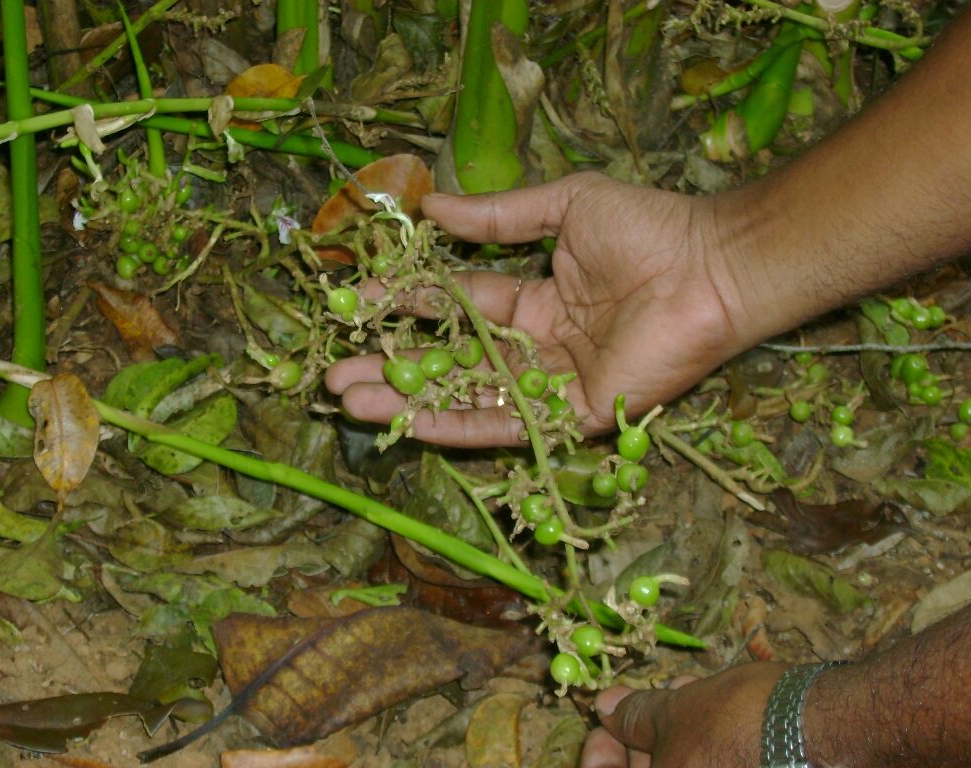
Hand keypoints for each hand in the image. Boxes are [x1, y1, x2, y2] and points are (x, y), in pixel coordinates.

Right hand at [325, 171, 750, 446]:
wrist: (710, 266)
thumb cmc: (648, 228)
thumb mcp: (563, 207)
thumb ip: (499, 218)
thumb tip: (431, 207)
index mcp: (536, 302)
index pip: (456, 309)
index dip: (406, 307)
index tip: (354, 304)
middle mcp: (538, 349)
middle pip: (451, 364)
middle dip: (392, 367)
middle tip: (333, 371)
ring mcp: (554, 387)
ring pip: (469, 399)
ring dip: (407, 402)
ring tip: (346, 399)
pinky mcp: (575, 417)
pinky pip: (508, 425)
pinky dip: (455, 425)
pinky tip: (405, 422)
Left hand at [580, 663, 790, 767]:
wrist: (829, 729)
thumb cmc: (742, 722)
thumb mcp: (678, 711)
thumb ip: (635, 716)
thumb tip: (603, 709)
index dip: (602, 754)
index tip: (604, 725)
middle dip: (648, 737)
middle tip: (656, 700)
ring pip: (690, 765)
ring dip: (681, 732)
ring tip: (690, 691)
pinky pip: (719, 763)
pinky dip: (708, 742)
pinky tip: (716, 706)